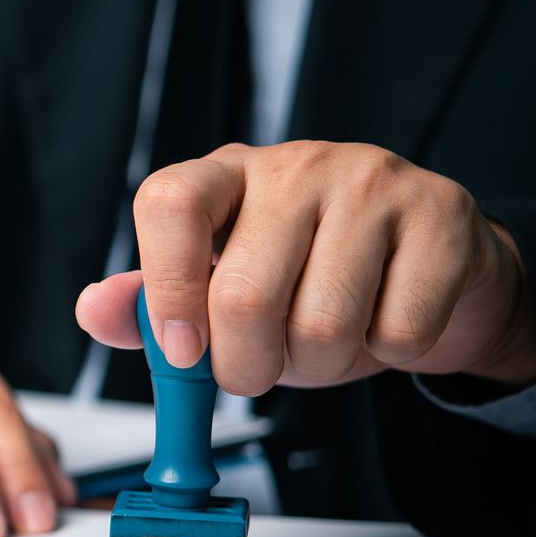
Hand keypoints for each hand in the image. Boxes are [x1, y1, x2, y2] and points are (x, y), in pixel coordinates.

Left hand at [76, 142, 535, 394]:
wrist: (434, 271)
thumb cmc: (313, 281)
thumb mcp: (221, 295)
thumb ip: (154, 308)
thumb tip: (94, 310)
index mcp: (227, 174)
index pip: (170, 203)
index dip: (167, 287)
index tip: (181, 351)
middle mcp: (295, 165)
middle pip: (243, 291)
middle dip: (246, 366)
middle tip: (257, 371)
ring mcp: (373, 182)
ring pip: (323, 322)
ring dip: (320, 365)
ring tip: (325, 342)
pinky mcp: (441, 216)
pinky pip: (400, 328)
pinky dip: (390, 354)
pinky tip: (386, 321)